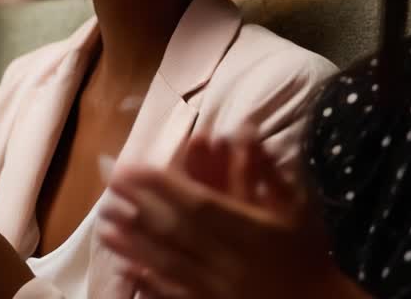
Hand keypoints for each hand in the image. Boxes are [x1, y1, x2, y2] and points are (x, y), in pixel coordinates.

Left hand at [97, 130, 360, 298]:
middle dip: (138, 206)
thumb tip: (244, 128)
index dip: (161, 185)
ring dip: (133, 240)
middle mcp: (226, 258)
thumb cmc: (308, 255)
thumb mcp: (297, 208)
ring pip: (167, 260)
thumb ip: (267, 170)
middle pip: (174, 229)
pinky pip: (173, 293)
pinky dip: (147, 279)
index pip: (197, 203)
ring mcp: (215, 287)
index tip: (131, 166)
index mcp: (247, 230)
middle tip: (106, 186)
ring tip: (102, 222)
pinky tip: (124, 265)